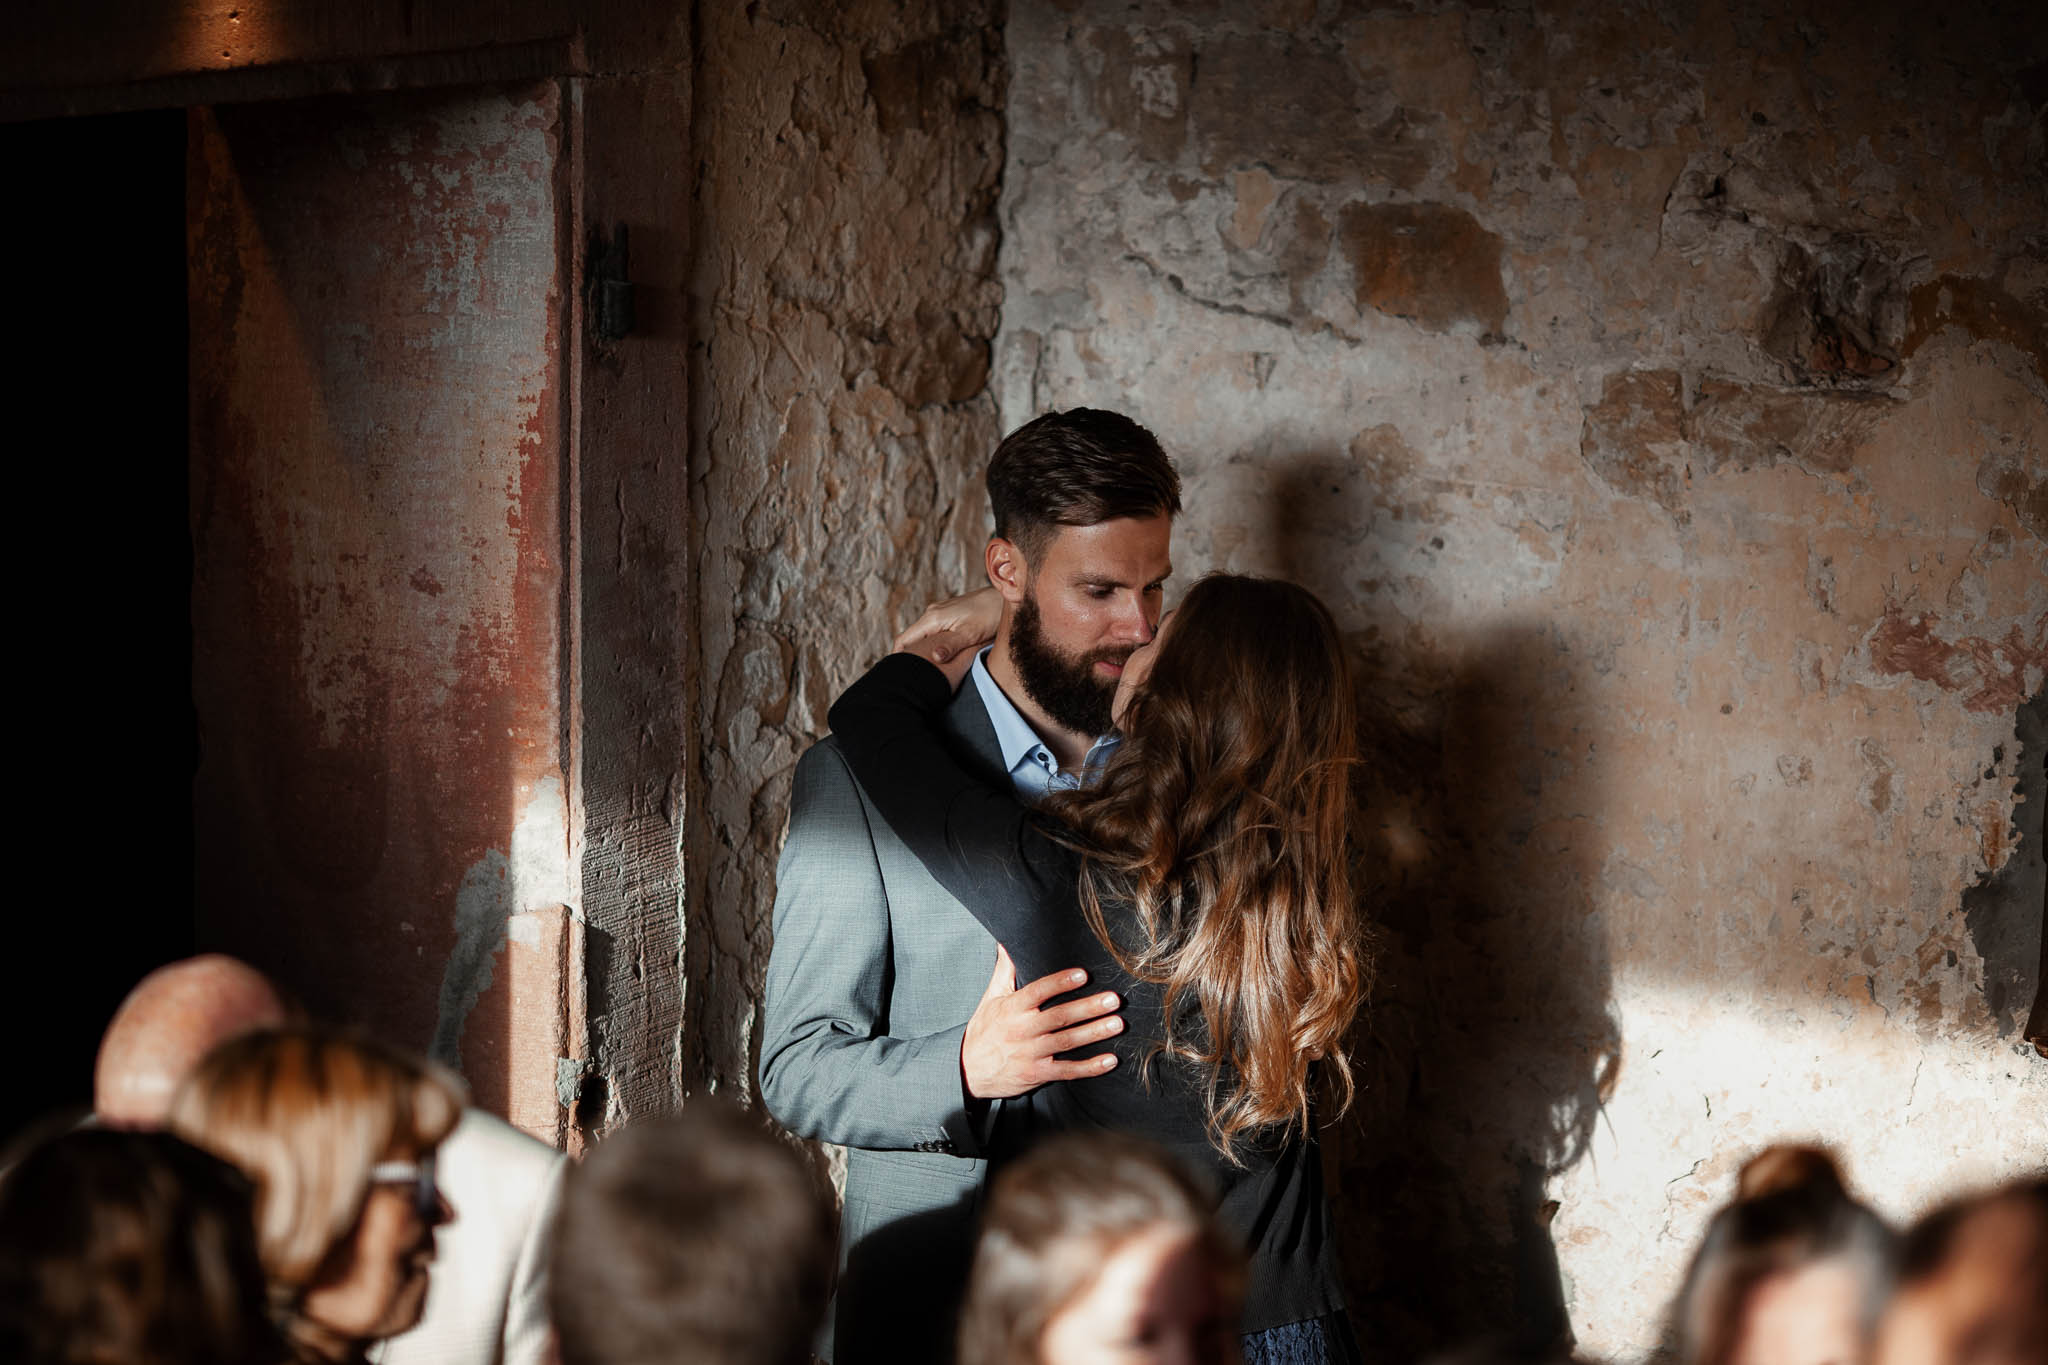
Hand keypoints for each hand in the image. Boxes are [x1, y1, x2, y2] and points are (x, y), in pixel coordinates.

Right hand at [894, 587, 1001, 676]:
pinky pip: (934, 631)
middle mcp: (932, 613)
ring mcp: (940, 613)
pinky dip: (934, 644)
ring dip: (924, 651)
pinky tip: (941, 656)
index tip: (897, 673)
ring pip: (924, 635)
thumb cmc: (990, 614)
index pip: (904, 639)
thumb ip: (951, 645)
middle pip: (912, 638)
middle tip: (912, 677)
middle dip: (911, 656)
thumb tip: (934, 657)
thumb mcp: (970, 633)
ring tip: (926, 670)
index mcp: (932, 618)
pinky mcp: (949, 615)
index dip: (898, 656)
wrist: (1004, 597)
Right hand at [961, 947, 1121, 1099]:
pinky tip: (1110, 1060)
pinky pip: (1067, 1071)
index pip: (1038, 992)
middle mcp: (1022, 1030)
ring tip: (1117, 1023)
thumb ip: (1005, 970)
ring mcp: (1031, 1054)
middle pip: (1059, 1017)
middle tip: (1113, 999)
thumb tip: (1007, 942)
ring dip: (1094, 1033)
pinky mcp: (1038, 1074)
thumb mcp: (991, 998)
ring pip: (1067, 1042)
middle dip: (1088, 1007)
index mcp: (1012, 1008)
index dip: (1060, 983)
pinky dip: (1090, 1067)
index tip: (1083, 974)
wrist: (969, 1072)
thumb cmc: (984, 1030)